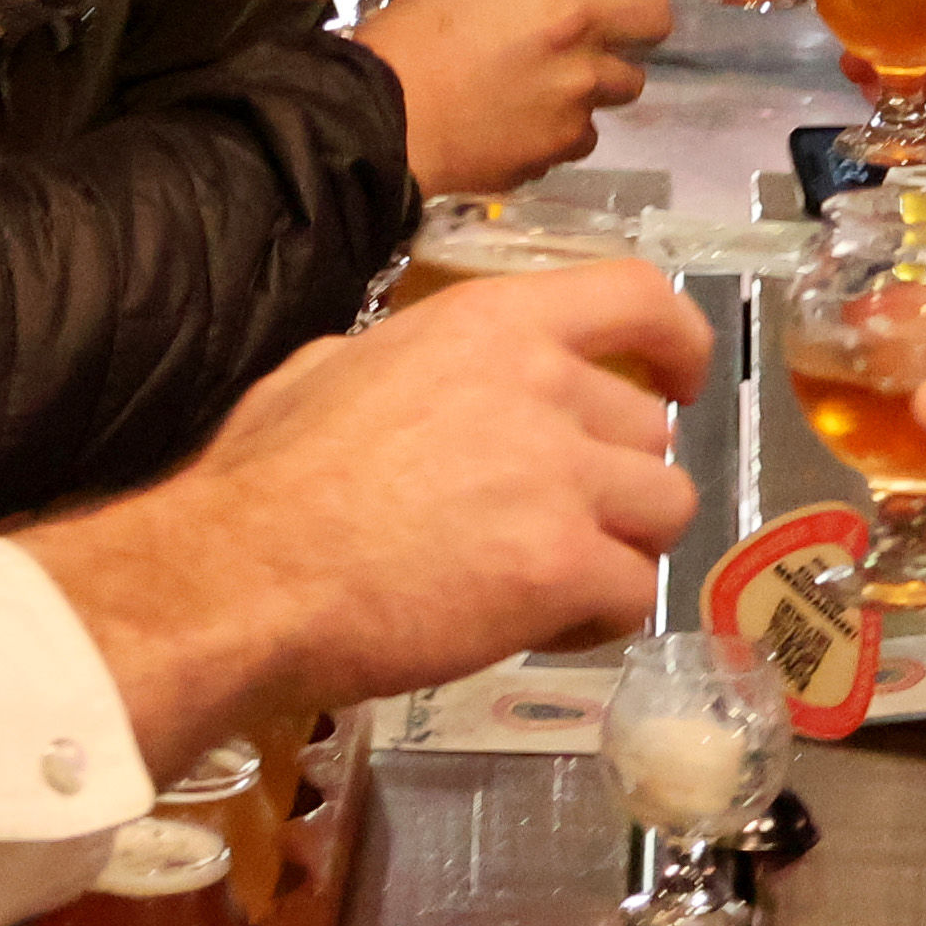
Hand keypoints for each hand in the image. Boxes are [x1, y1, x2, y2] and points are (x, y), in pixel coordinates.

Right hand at [27, 262, 705, 762]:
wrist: (245, 576)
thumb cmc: (263, 479)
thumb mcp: (329, 369)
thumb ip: (410, 365)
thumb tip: (415, 378)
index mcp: (491, 324)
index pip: (636, 295)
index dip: (676, 341)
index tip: (680, 378)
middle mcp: (545, 385)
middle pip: (652, 428)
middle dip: (615, 478)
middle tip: (555, 521)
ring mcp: (564, 476)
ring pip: (665, 510)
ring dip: (621, 547)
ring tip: (553, 582)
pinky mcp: (565, 565)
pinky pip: (633, 595)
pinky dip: (596, 619)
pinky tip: (537, 629)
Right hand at [350, 0, 674, 192]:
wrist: (388, 115)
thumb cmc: (411, 37)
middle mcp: (579, 23)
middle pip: (655, 17)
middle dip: (636, 25)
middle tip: (603, 37)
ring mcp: (580, 86)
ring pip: (628, 82)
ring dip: (598, 83)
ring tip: (552, 89)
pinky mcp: (569, 138)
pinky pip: (586, 132)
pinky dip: (563, 130)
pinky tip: (525, 126)